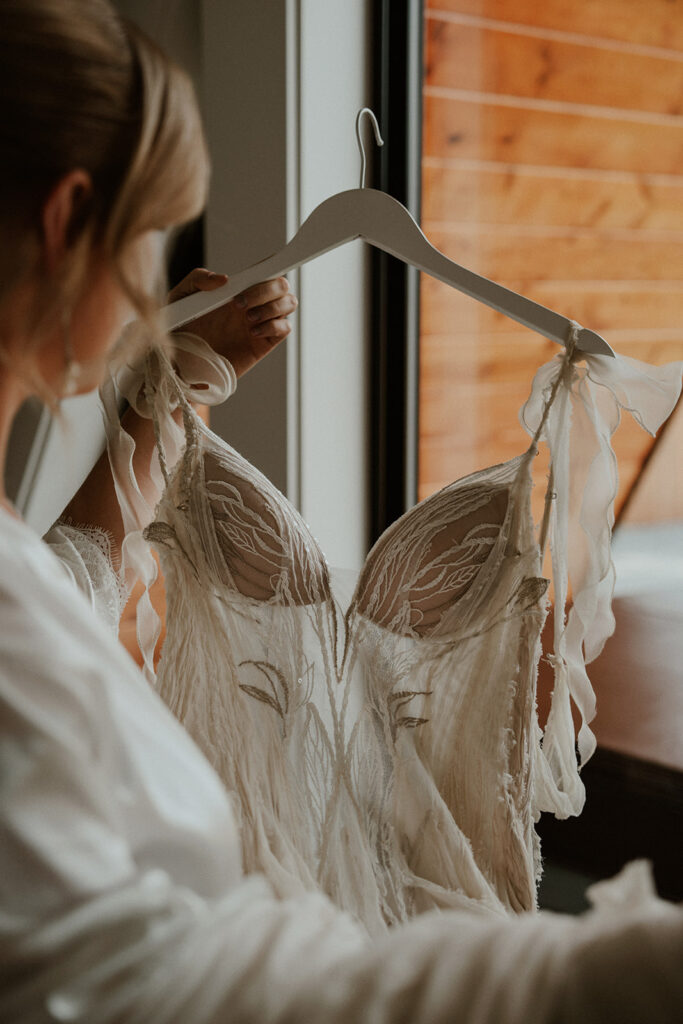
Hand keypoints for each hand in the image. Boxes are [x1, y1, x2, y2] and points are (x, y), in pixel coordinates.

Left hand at [167, 268, 296, 377]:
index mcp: (238, 288)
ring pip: (289, 303)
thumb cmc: (180, 328)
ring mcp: (260, 323)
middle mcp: (253, 303)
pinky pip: (285, 328)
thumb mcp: (181, 296)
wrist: (182, 362)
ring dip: (272, 308)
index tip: (263, 270)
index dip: (271, 266)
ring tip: (247, 319)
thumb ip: (198, 279)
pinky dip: (273, 326)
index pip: (264, 270)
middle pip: (282, 285)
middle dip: (266, 290)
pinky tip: (252, 332)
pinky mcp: (263, 343)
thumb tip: (224, 279)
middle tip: (239, 304)